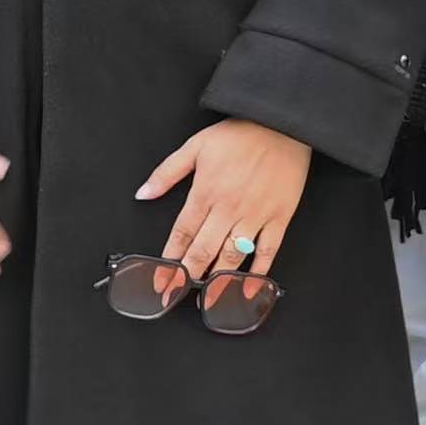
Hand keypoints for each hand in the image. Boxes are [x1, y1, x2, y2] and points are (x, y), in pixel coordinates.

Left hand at [132, 116, 313, 288]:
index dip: (170, 258)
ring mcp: (256, 215)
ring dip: (218, 278)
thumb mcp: (194, 147)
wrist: (282, 126)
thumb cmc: (239, 135)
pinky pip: (268, 251)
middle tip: (177, 293)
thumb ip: (166, 173)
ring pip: (233, 255)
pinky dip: (258, 271)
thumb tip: (144, 193)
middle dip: (188, 274)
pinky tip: (248, 286)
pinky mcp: (279, 218)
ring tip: (207, 297)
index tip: (161, 278)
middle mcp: (229, 208)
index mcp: (205, 192)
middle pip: (204, 249)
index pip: (183, 233)